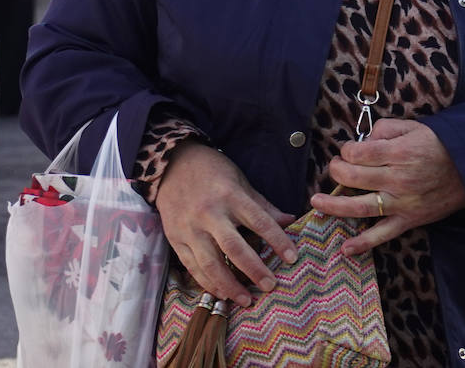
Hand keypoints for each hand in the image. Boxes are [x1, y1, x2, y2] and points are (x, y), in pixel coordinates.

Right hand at [152, 141, 296, 306]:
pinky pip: (192, 266)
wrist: (172, 164)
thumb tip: (290, 220)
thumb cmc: (212, 171)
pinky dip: (207, 282)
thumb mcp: (240, 181)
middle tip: (271, 286)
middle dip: (254, 269)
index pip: (259, 222)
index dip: (278, 241)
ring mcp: (190, 228)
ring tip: (246, 300)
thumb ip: (263, 205)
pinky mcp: (175, 238)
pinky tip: (221, 293)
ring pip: (210, 263)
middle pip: (234, 248)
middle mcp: (210, 213)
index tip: (292, 258)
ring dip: (229, 285)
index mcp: (230, 196)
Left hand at [310, 119, 464, 256]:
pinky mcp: (409, 219)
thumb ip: (384, 130)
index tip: (348, 150)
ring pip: (359, 207)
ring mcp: (402, 202)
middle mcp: (397, 178)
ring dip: (333, 206)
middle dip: (336, 171)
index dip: (345, 150)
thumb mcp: (413, 127)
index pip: (356, 153)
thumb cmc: (439, 145)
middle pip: (352, 177)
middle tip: (336, 168)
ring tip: (315, 203)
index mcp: (398, 152)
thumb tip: (362, 141)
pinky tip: (346, 248)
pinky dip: (364, 244)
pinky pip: (383, 235)